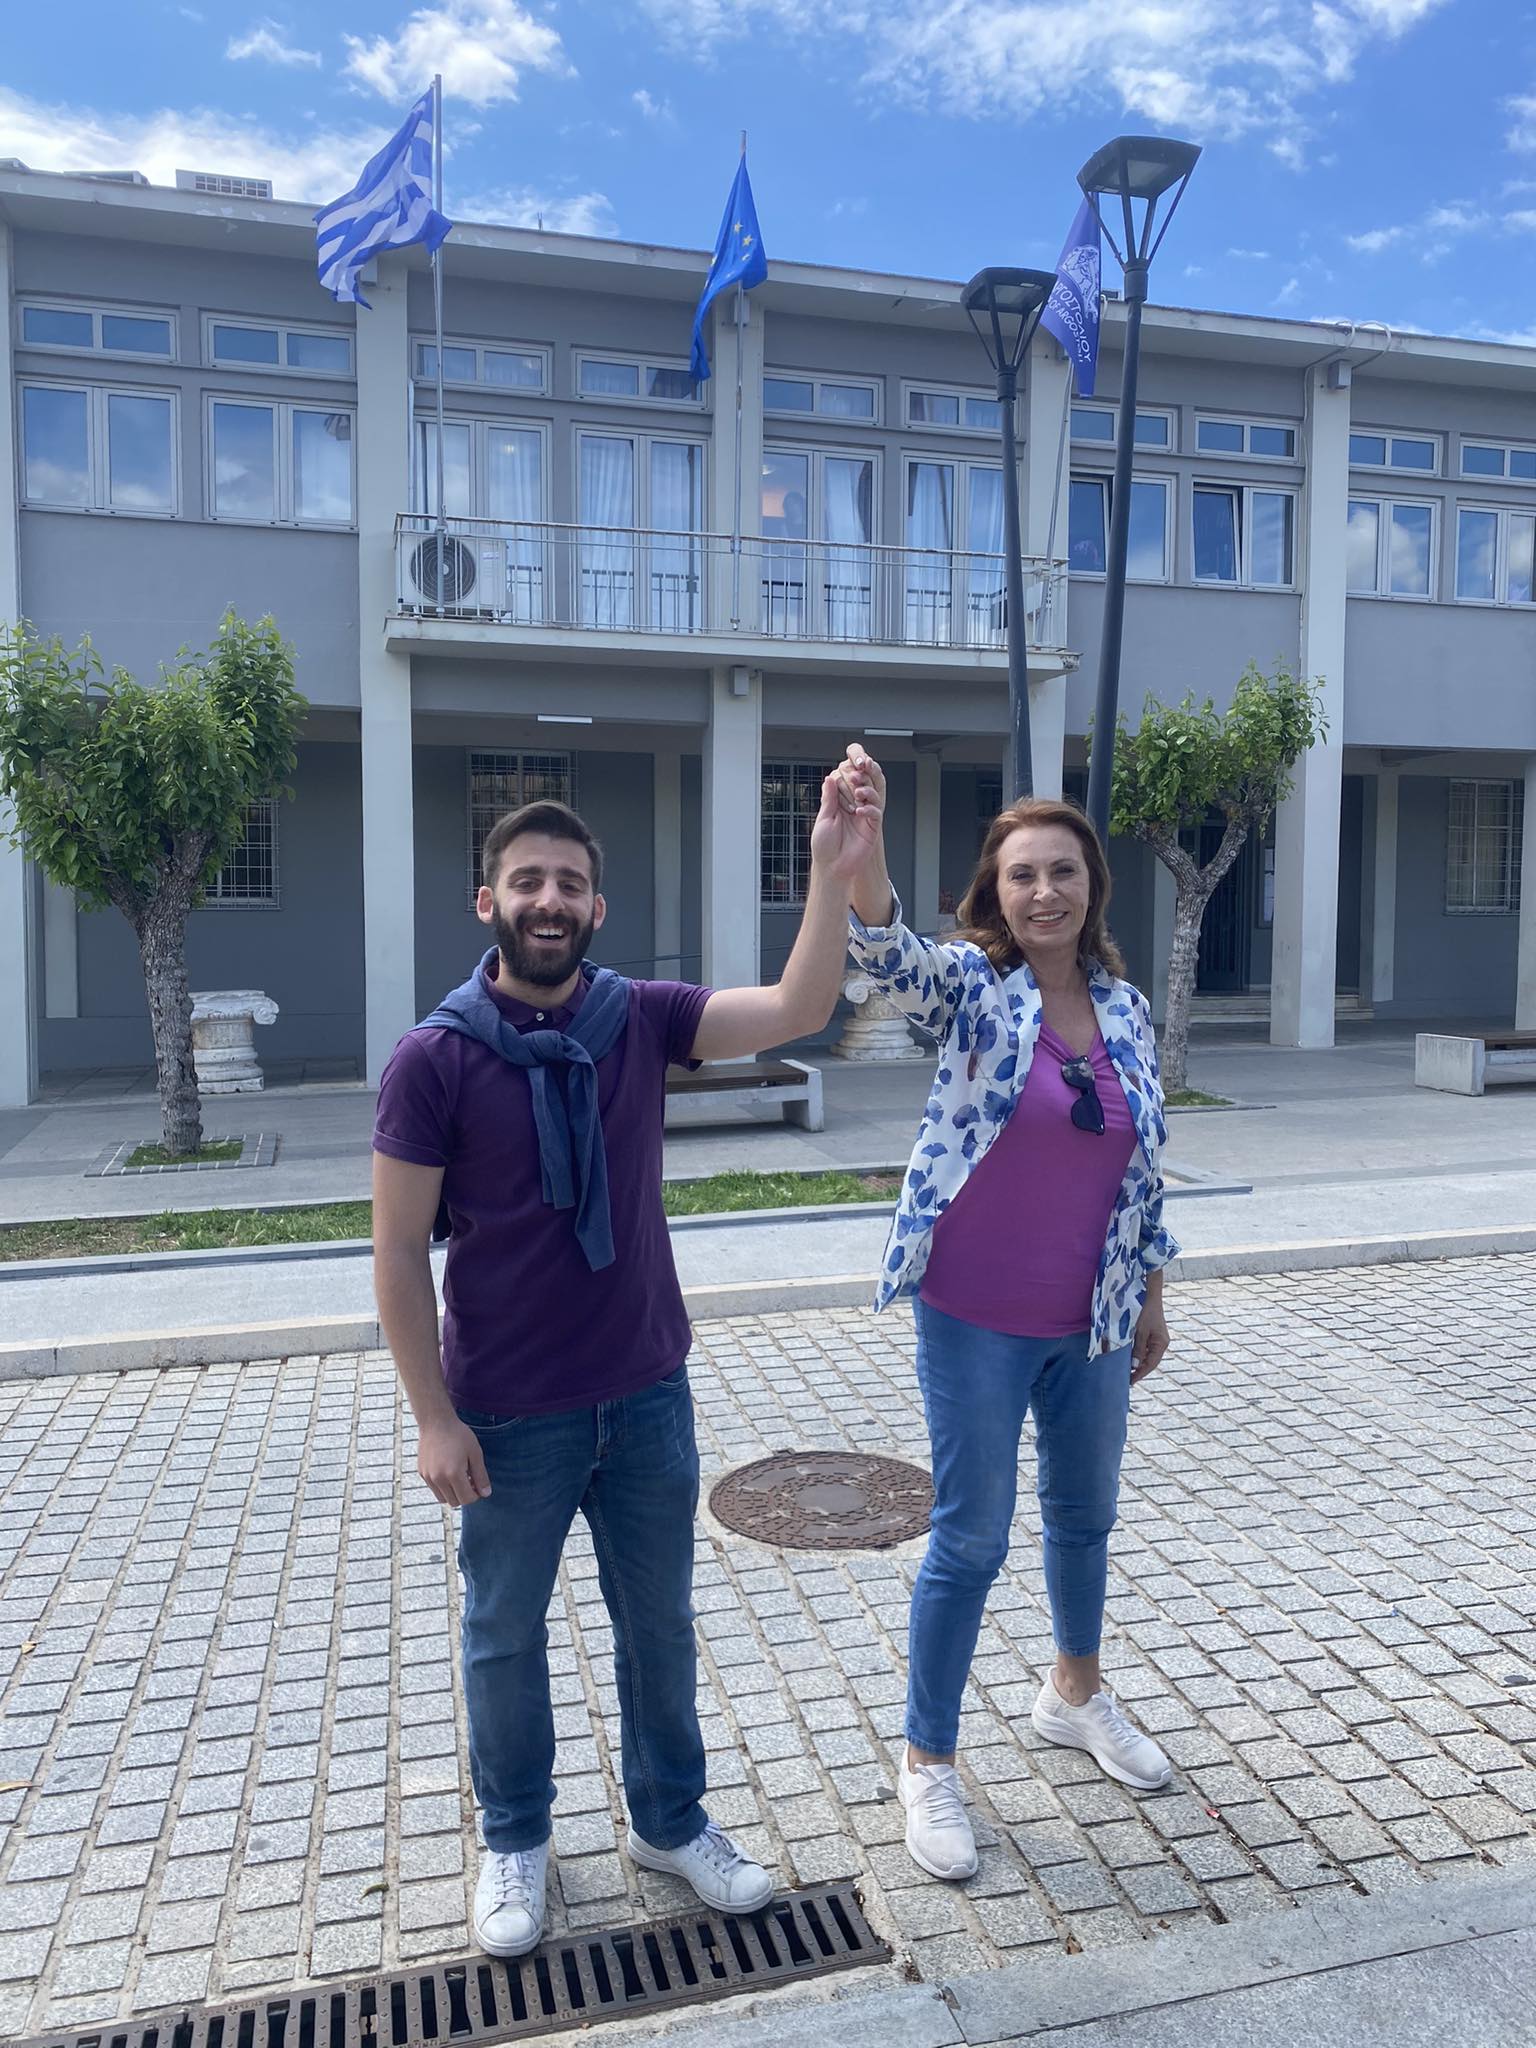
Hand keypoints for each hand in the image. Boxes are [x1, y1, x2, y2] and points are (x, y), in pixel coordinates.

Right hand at [417, 1416, 492, 1505]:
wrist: (436, 1422)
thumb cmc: (459, 1435)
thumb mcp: (475, 1453)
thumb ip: (481, 1476)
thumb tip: (486, 1494)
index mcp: (453, 1474)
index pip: (466, 1499)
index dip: (475, 1495)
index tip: (478, 1484)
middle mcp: (438, 1478)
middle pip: (454, 1502)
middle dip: (464, 1495)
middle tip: (470, 1480)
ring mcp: (428, 1477)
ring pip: (442, 1498)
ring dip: (453, 1493)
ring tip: (459, 1476)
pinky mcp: (422, 1473)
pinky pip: (434, 1489)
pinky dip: (442, 1486)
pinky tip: (448, 1470)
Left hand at [810, 742, 884, 882]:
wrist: (832, 867)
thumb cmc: (824, 846)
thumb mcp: (823, 818)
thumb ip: (829, 798)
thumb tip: (829, 778)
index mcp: (840, 803)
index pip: (848, 782)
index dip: (848, 773)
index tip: (846, 766)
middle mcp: (854, 807)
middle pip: (863, 785)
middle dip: (860, 777)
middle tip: (855, 775)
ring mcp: (864, 817)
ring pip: (872, 796)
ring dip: (866, 791)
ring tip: (857, 793)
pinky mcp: (871, 828)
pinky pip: (875, 813)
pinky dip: (869, 809)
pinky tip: (859, 811)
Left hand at [1131, 1302, 1169, 1384]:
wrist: (1147, 1291)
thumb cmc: (1144, 1309)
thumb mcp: (1139, 1330)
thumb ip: (1137, 1349)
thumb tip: (1135, 1366)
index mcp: (1161, 1343)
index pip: (1151, 1364)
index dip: (1140, 1374)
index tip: (1130, 1382)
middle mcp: (1160, 1342)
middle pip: (1149, 1361)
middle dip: (1138, 1371)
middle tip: (1125, 1381)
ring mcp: (1155, 1337)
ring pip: (1145, 1355)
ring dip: (1136, 1363)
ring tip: (1125, 1372)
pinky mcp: (1149, 1332)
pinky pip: (1143, 1348)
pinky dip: (1136, 1354)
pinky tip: (1127, 1358)